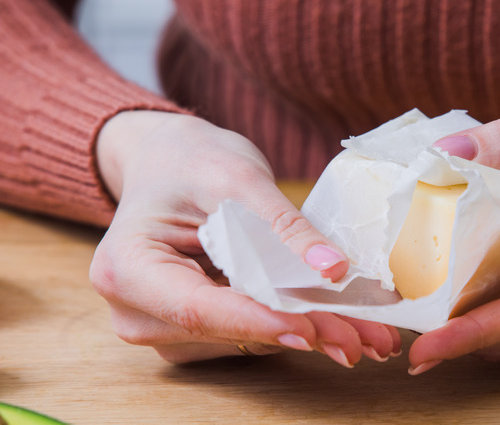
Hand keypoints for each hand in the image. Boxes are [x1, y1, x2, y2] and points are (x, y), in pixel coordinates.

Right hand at [90, 111, 399, 365]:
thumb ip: (283, 226)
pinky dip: (297, 326)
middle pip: (226, 331)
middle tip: (368, 339)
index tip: (313, 328)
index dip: (257, 321)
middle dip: (302, 332)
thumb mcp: (238, 178)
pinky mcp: (195, 329)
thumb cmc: (190, 161)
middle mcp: (135, 310)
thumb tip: (333, 271)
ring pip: (245, 340)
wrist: (169, 163)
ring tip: (369, 330)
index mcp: (126, 267)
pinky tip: (341, 323)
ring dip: (310, 334)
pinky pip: (250, 334)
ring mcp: (164, 325)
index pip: (196, 308)